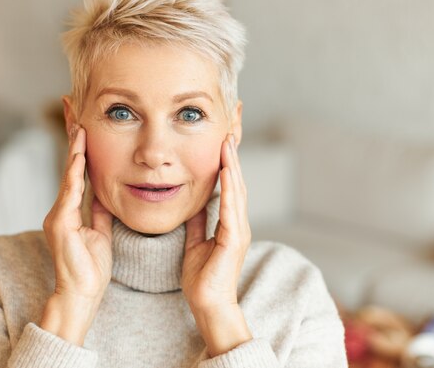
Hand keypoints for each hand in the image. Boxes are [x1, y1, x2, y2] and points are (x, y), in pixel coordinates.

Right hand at [40, 126, 112, 344]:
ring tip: (78, 120)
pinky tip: (79, 153)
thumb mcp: (100, 234)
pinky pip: (70, 194)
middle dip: (71, 133)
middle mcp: (62, 208)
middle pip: (69, 163)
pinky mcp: (60, 224)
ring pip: (68, 173)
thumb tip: (104, 194)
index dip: (80, 143)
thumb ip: (99, 213)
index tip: (83, 119)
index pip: (78, 169)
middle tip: (71, 103)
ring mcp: (59, 215)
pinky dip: (75, 172)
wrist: (80, 296)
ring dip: (74, 146)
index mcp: (72, 209)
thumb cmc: (90, 269)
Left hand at [181, 133, 251, 355]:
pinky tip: (225, 171)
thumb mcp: (195, 243)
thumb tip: (193, 204)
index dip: (226, 162)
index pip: (229, 185)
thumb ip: (197, 222)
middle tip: (229, 129)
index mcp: (229, 222)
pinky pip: (231, 209)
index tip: (221, 139)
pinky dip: (228, 188)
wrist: (209, 305)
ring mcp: (239, 231)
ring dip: (232, 165)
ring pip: (236, 190)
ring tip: (227, 141)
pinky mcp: (234, 240)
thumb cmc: (202, 278)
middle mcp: (238, 223)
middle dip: (233, 155)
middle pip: (236, 181)